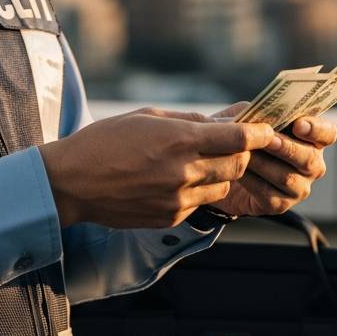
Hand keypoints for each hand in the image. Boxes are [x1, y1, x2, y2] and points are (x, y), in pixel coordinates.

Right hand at [39, 107, 272, 228]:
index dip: (258, 134)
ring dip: (220, 174)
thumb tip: (223, 122)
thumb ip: (190, 121)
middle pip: (237, 165)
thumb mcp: (148, 116)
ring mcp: (178, 200)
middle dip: (240, 153)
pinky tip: (175, 179)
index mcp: (180, 140)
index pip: (237, 139)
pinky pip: (199, 203)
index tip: (265, 129)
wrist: (71, 183)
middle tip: (232, 143)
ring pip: (222, 187)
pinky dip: (198, 191)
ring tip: (200, 161)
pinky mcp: (170, 218)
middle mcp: (183, 172)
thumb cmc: (106, 140)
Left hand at [207, 103, 336, 218]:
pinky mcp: (280, 204)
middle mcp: (312, 164)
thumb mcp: (252, 117)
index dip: (317, 129)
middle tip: (269, 139)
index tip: (298, 124)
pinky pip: (268, 193)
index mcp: (312, 138)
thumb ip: (262, 114)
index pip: (327, 133)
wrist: (224, 166)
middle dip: (287, 148)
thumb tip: (265, 115)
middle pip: (310, 159)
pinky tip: (239, 170)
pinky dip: (252, 180)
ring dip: (264, 163)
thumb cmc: (245, 135)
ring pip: (287, 177)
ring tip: (245, 152)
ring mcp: (299, 187)